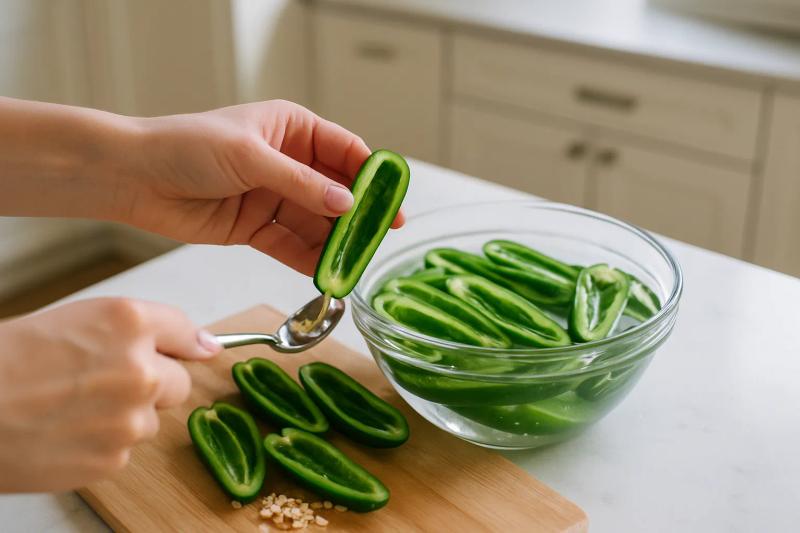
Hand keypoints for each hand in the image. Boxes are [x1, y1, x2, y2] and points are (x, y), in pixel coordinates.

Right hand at [0, 298, 220, 491]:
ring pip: (149, 420)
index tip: (196, 350)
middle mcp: (140, 369)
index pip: (184, 330)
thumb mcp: (75, 319)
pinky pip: (125, 450)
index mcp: (128, 322)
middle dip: (153, 384)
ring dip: (124, 417)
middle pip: (179, 383)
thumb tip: (204, 345)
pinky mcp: (114, 459)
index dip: (184, 343)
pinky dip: (101, 446)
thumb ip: (142, 330)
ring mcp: (130, 419)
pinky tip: (64, 433)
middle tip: (104, 384)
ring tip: (70, 409)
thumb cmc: (6, 359)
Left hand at [117, 100, 404, 274]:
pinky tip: (325, 273)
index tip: (392, 200)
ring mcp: (272, 197)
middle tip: (378, 239)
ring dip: (333, 243)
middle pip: (335, 192)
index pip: (344, 151)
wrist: (133, 177)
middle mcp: (287, 163)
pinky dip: (307, 259)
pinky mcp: (255, 228)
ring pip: (315, 223)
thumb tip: (346, 204)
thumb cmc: (186, 147)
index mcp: (291, 129)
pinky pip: (290, 245)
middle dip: (356, 216)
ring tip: (353, 263)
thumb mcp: (251, 157)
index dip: (371, 175)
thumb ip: (301, 182)